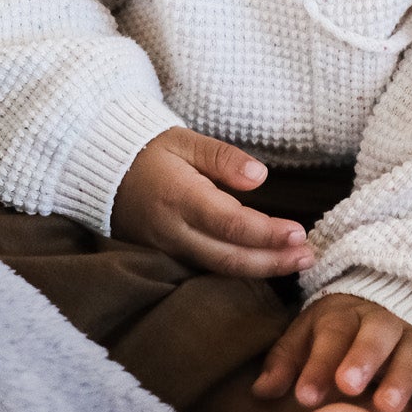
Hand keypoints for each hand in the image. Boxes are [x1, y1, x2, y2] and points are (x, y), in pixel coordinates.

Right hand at [111, 128, 315, 278]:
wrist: (102, 173)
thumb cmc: (149, 152)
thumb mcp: (184, 140)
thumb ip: (223, 158)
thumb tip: (259, 178)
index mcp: (179, 197)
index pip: (230, 224)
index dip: (266, 233)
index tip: (299, 232)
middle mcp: (172, 231)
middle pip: (228, 256)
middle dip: (272, 260)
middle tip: (309, 256)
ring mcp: (166, 250)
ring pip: (218, 268)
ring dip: (260, 269)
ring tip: (297, 263)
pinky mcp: (165, 258)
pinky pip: (206, 269)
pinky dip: (238, 270)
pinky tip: (264, 264)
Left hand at [252, 292, 411, 411]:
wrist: (382, 326)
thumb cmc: (333, 344)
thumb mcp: (304, 344)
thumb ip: (284, 366)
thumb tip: (261, 390)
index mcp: (345, 316)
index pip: (333, 331)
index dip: (319, 362)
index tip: (304, 395)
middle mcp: (384, 325)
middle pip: (378, 333)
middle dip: (363, 358)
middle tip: (348, 387)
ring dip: (401, 379)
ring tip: (385, 408)